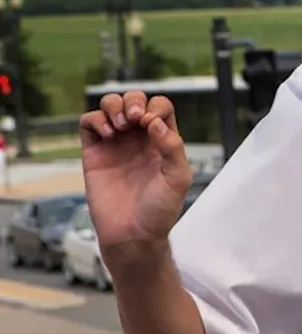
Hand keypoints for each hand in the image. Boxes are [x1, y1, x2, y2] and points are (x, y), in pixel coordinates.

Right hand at [78, 91, 191, 256]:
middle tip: (134, 119)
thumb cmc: (159, 209)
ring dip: (114, 106)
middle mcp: (139, 138)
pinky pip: (89, 123)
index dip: (156, 107)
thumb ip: (172, 147)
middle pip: (135, 99)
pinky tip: (107, 135)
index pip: (160, 106)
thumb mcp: (178, 177)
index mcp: (163, 140)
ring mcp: (116, 144)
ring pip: (110, 105)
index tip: (151, 124)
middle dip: (134, 101)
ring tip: (120, 126)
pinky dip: (96, 119)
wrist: (133, 234)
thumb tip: (154, 122)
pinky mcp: (95, 152)